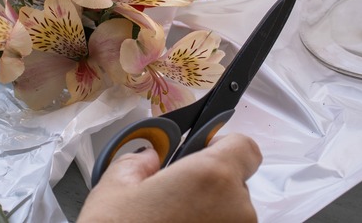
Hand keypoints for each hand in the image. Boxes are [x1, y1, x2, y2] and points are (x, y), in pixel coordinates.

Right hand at [78, 133, 261, 222]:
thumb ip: (140, 161)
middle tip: (173, 195)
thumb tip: (149, 160)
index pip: (245, 148)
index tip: (202, 152)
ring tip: (171, 222)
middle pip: (235, 184)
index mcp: (212, 176)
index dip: (224, 146)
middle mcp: (236, 209)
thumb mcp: (115, 186)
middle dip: (209, 185)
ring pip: (230, 213)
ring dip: (208, 213)